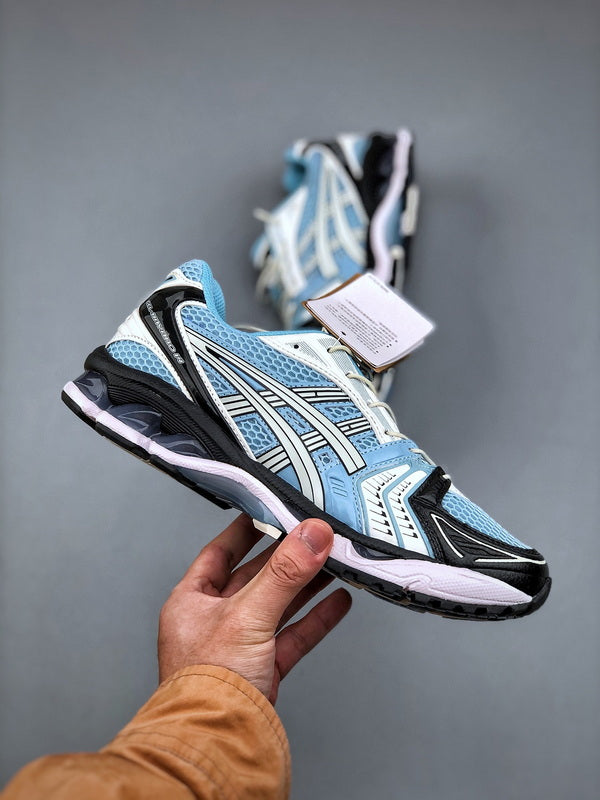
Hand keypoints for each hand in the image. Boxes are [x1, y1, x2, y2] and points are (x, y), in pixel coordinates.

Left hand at [158, 514, 351, 702]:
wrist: (216, 744)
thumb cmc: (207, 684)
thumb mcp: (248, 615)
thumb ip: (285, 573)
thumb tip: (312, 533)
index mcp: (192, 601)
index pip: (220, 552)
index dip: (245, 530)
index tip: (270, 509)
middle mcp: (213, 621)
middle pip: (255, 578)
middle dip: (286, 558)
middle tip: (313, 535)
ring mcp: (239, 646)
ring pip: (278, 605)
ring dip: (306, 586)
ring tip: (333, 561)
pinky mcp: (262, 669)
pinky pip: (293, 636)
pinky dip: (316, 619)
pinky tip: (337, 603)